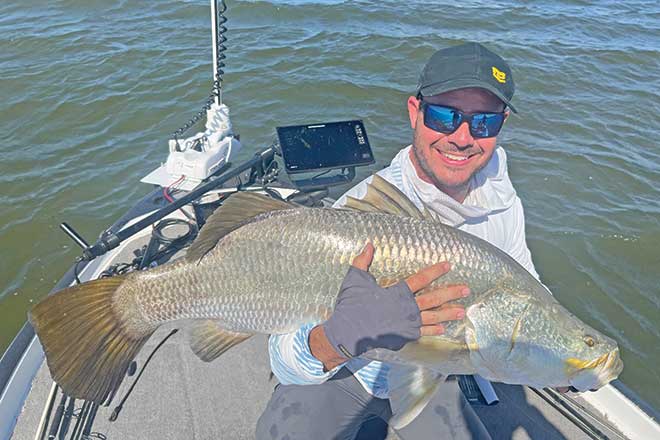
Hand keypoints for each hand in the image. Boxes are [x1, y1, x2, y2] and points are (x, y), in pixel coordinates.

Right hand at [321, 243, 467, 359]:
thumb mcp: (355, 279)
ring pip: (432, 317)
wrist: (347, 333)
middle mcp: (406, 308)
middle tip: (466, 289)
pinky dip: (433, 330)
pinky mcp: (403, 336)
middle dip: (451, 293)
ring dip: (448, 313)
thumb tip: (369, 244)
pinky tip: (442, 328)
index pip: (420, 279)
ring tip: (462, 311)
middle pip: (433, 299)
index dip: (435, 271)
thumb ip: (363, 261)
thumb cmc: (351, 305)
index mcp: (396, 292)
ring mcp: (406, 324)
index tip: (448, 265)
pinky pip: (422, 332)